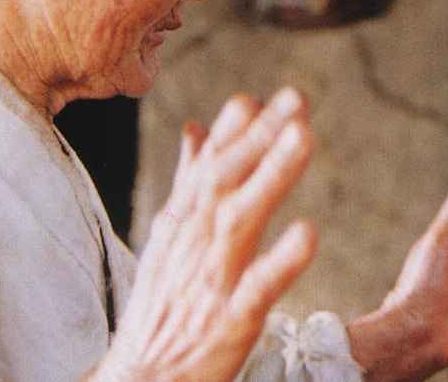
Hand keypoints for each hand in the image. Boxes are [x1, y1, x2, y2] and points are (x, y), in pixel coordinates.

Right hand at [91, 89, 317, 381]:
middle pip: (225, 180)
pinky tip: (309, 232)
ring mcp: (210, 280)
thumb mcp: (170, 237)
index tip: (260, 95)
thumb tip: (196, 128)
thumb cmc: (161, 307)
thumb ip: (189, 180)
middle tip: (297, 98)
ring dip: (270, 176)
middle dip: (259, 136)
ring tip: (303, 138)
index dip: (234, 129)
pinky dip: (280, 259)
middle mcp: (194, 243)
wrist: (137, 381)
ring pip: (239, 220)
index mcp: (183, 223)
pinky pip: (257, 287)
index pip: (209, 165)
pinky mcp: (228, 321)